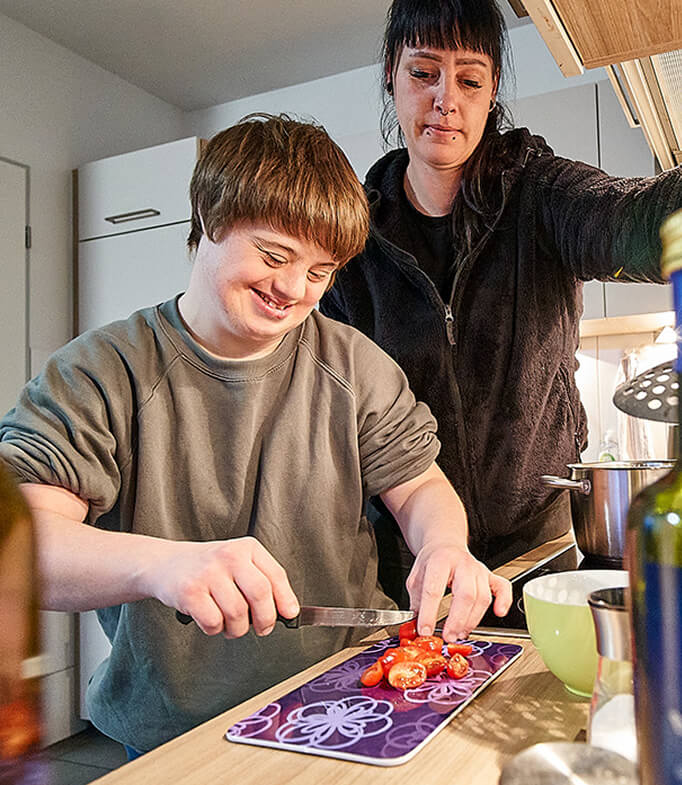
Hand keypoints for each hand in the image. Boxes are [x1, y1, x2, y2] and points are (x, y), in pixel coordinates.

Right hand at [142, 536, 299, 637]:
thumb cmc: (209, 569)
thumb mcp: (238, 563)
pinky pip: (214, 622)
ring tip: (231, 624)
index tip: (290, 614)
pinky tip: (211, 620)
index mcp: (247, 548)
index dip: (286, 598)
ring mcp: (208, 573)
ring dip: (238, 629)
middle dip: (266, 619)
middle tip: (262, 628)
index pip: (275, 575)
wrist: (166, 564)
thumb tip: (287, 610)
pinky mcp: (190, 592)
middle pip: (260, 593)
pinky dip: (216, 630)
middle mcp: (229, 556)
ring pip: (238, 613)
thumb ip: (262, 581)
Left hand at [405, 539, 511, 640]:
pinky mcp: (490, 575)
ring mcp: (479, 569)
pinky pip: (503, 588)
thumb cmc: (432, 562)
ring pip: (483, 597)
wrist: (445, 544)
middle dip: (457, 620)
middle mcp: (462, 564)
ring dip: (472, 620)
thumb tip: (416, 625)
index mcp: (440, 561)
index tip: (425, 630)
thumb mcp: (416, 578)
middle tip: (448, 636)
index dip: (429, 613)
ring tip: (460, 634)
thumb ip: (416, 601)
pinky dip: (504, 601)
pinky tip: (499, 613)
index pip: (434, 589)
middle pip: (465, 595)